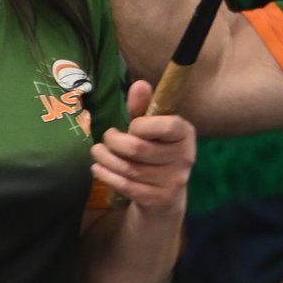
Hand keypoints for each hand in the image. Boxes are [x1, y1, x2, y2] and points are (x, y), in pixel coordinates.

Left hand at [92, 79, 194, 212]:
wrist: (165, 197)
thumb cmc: (156, 153)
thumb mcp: (152, 130)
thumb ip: (144, 107)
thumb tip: (139, 84)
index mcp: (186, 134)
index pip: (167, 125)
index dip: (141, 125)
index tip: (131, 126)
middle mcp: (185, 157)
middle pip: (139, 148)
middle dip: (114, 142)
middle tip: (105, 138)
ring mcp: (174, 180)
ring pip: (129, 168)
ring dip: (105, 159)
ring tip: (96, 152)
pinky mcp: (160, 199)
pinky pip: (127, 186)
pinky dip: (107, 176)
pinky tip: (97, 169)